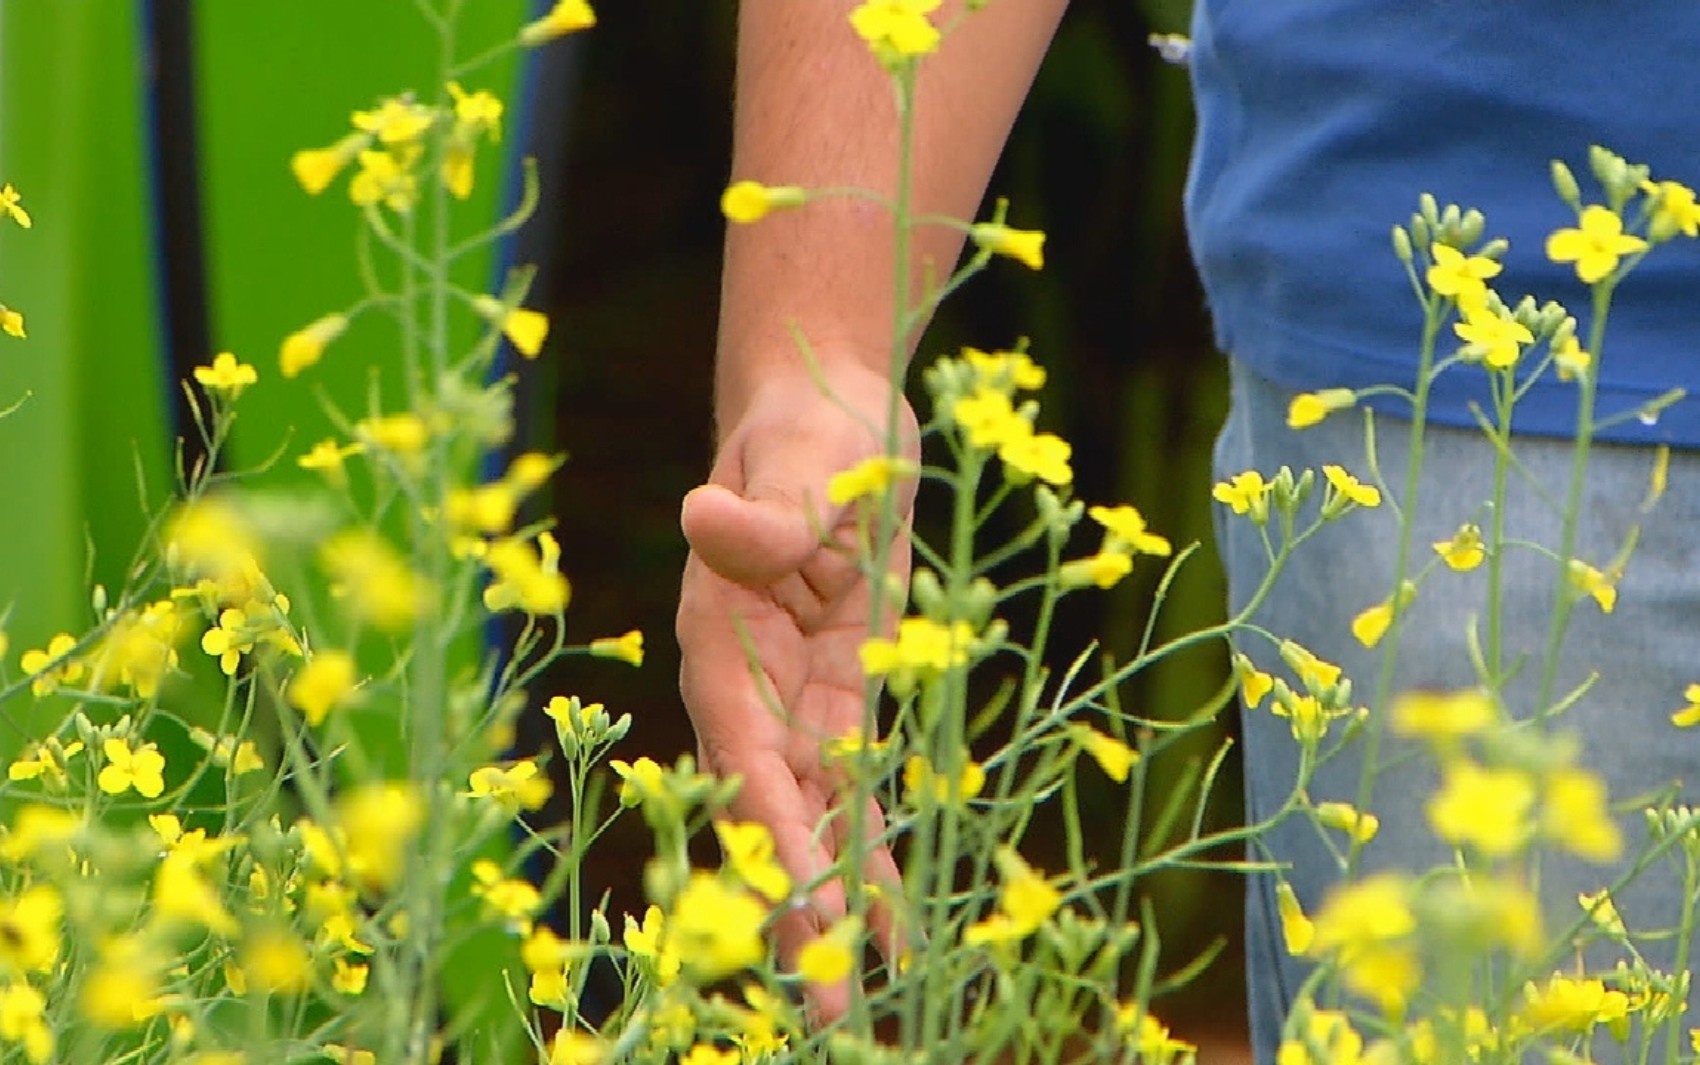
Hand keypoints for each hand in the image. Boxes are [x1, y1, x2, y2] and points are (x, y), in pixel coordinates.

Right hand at [677, 362, 914, 1018]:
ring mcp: (799, 702)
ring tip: (862, 1003)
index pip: (745, 759)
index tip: (807, 911)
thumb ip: (766, 512)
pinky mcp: (847, 697)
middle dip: (798, 911)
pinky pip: (862, 791)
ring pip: (816, 824)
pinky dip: (879, 854)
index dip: (773, 838)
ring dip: (838, 907)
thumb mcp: (799, 463)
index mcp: (722, 645)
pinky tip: (904, 925)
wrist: (830, 411)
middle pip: (772, 818)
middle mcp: (752, 691)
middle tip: (831, 1013)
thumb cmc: (805, 429)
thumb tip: (703, 521)